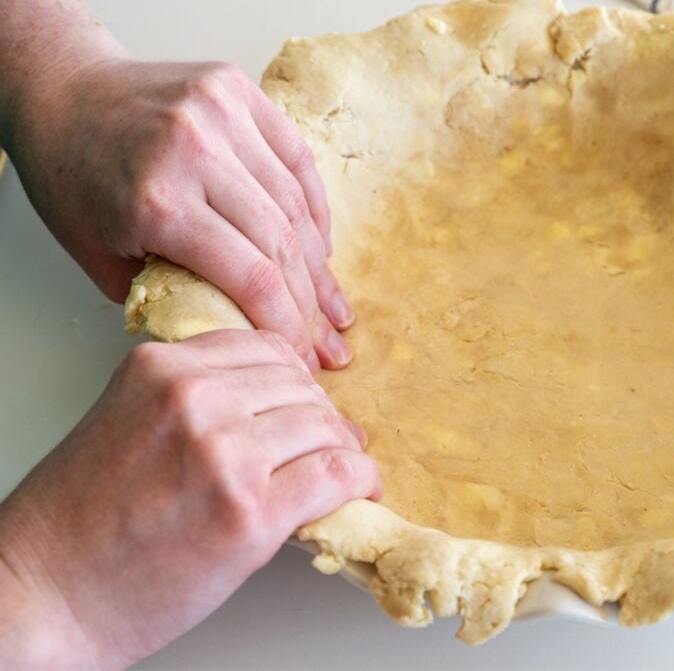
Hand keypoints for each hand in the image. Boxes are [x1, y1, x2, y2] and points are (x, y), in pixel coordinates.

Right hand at [0, 330, 380, 667]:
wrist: (46, 593)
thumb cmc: (81, 519)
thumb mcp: (129, 418)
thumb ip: (195, 396)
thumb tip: (279, 398)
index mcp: (163, 368)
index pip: (268, 348)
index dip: (296, 381)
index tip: (303, 405)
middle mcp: (195, 399)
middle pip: (301, 386)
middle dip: (320, 417)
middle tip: (324, 444)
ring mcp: (224, 453)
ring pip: (325, 427)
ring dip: (341, 450)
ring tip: (339, 470)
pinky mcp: (250, 511)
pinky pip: (337, 474)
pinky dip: (359, 481)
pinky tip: (358, 489)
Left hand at [8, 57, 351, 371]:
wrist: (60, 93)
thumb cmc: (73, 178)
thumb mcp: (103, 260)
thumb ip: (170, 298)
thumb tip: (234, 338)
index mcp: (158, 202)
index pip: (253, 278)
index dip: (287, 324)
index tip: (300, 356)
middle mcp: (196, 152)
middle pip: (283, 244)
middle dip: (310, 304)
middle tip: (325, 342)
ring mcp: (222, 115)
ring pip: (296, 205)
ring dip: (319, 264)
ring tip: (331, 304)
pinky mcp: (239, 91)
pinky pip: (298, 159)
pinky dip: (315, 209)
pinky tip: (321, 247)